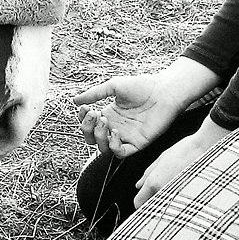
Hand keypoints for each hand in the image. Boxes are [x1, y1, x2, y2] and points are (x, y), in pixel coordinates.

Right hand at [73, 60, 219, 158]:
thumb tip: (74, 101)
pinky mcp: (137, 143)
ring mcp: (126, 136)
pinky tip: (116, 131)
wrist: (164, 91)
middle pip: (92, 139)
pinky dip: (114, 146)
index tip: (86, 108)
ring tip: (104, 120)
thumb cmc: (142, 86)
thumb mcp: (114, 86)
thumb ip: (94, 94)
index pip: (89, 124)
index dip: (83, 119)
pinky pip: (121, 153)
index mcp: (109, 114)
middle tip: (94, 114)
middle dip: (88, 129)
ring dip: (99, 137)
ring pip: (103, 148)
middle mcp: (115, 127)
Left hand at [134, 116, 228, 208]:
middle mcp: (165, 194)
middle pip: (152, 209)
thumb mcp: (162, 158)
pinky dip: (179, 205)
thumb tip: (138, 185)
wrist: (209, 149)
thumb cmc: (186, 150)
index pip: (138, 203)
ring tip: (175, 192)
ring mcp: (178, 199)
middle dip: (153, 204)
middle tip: (161, 193)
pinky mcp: (191, 202)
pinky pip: (179, 207)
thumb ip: (148, 173)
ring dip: (166, 205)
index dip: (140, 201)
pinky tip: (184, 194)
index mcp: (155, 183)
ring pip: (166, 210)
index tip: (144, 197)